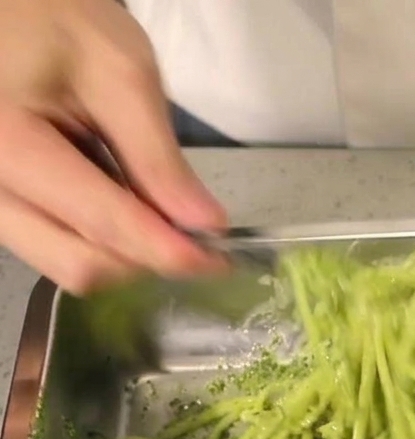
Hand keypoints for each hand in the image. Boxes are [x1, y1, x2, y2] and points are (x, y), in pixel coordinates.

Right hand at [0, 0, 226, 293]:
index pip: (103, 223)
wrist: (4, 5)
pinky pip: (51, 245)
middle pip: (79, 263)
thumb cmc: (54, 18)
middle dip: (146, 261)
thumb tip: (204, 223)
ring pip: (64, 263)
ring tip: (162, 218)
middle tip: (198, 243)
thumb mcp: (119, 72)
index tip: (220, 263)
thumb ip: (159, 156)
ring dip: (124, 254)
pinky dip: (98, 240)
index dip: (169, 252)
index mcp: (6, 143)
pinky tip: (126, 207)